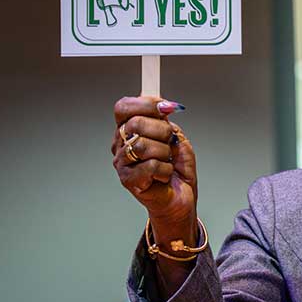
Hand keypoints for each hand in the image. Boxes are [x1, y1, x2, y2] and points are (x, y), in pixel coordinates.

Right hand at [111, 96, 196, 227]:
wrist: (181, 198)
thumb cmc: (176, 169)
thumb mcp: (176, 139)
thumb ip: (167, 122)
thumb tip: (164, 106)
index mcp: (129, 130)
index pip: (124, 107)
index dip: (145, 103)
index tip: (166, 107)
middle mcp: (121, 144)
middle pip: (135, 124)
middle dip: (162, 131)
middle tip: (170, 142)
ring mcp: (122, 163)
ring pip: (142, 145)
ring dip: (164, 153)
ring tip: (167, 162)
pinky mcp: (128, 180)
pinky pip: (150, 166)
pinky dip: (166, 170)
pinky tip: (164, 176)